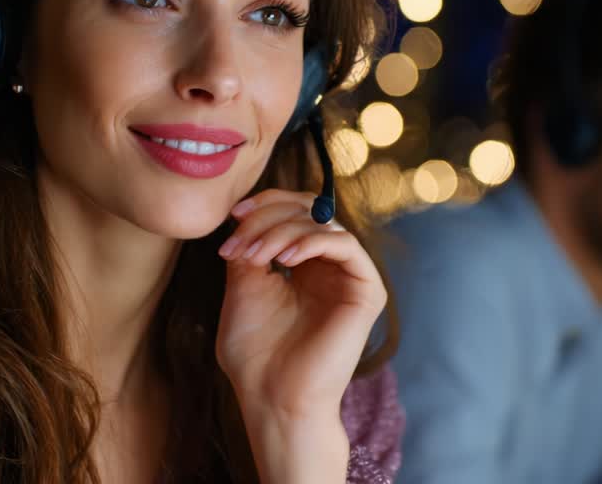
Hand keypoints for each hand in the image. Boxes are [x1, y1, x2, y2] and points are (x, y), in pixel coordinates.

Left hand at [215, 189, 386, 452]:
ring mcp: (350, 278)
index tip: (234, 213)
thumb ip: (251, 247)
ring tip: (253, 258)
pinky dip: (312, 242)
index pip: (295, 211)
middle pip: (310, 210)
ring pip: (324, 224)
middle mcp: (330, 267)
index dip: (266, 203)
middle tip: (238, 241)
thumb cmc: (255, 354)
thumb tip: (246, 213)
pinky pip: (346, 245)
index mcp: (304, 265)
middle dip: (269, 216)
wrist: (272, 398)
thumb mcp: (243, 286)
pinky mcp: (367, 292)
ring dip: (281, 231)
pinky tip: (284, 261)